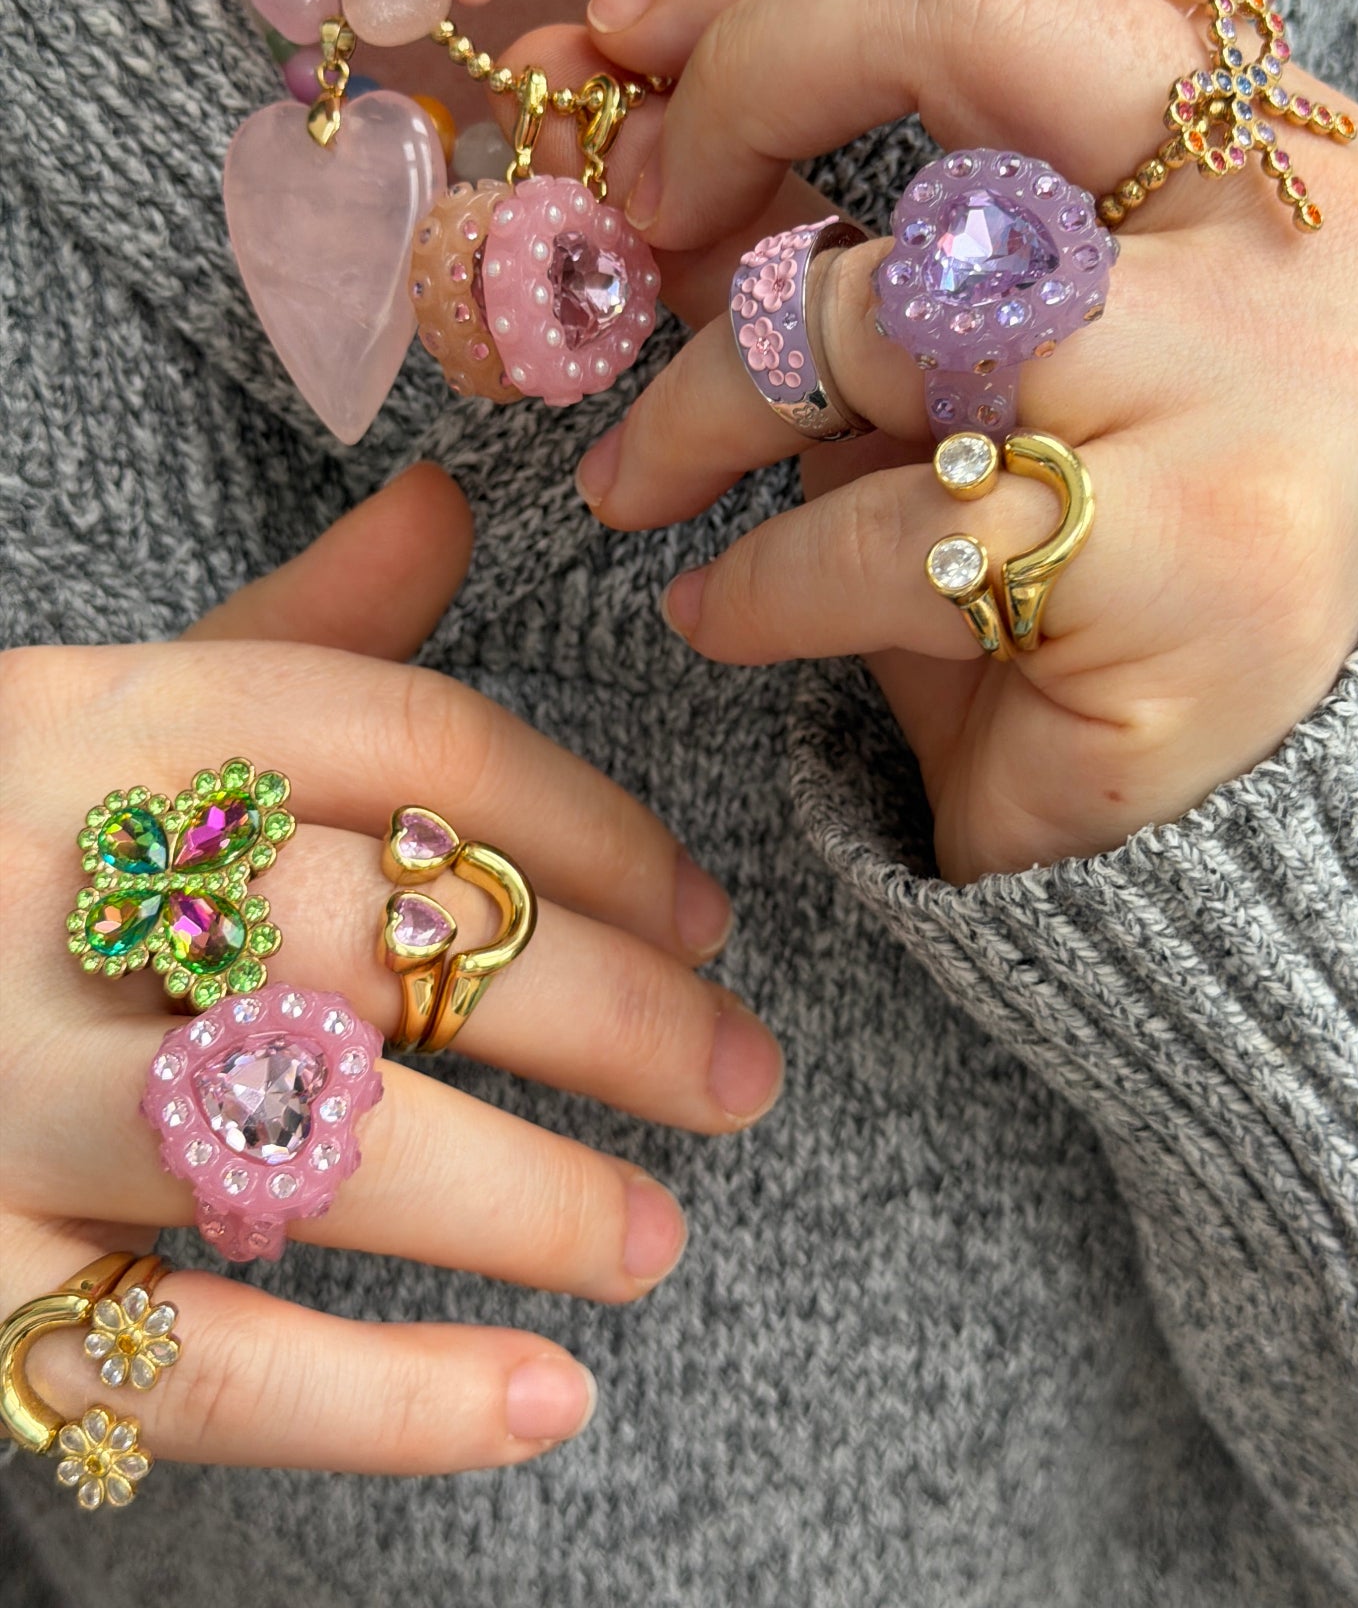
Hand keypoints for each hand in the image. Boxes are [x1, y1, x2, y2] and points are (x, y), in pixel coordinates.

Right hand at [1, 466, 781, 1474]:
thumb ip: (287, 628)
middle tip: (740, 1075)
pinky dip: (377, 1404)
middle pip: (369, 926)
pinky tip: (538, 1402)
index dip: (588, 828)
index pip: (404, 740)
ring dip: (518, 1201)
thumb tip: (446, 501)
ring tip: (658, 1237)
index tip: (703, 915)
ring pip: (293, 1141)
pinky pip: (185, 1367)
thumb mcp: (105, 710)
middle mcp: (36, 886)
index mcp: (96, 722)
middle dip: (595, 1007)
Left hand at [574, 0, 1357, 881]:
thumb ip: (840, 233)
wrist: (1213, 823)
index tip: (626, 34)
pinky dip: (755, 580)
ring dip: (700, 400)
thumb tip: (620, 125)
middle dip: (746, 79)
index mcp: (1256, 140)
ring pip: (888, 301)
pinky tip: (716, 612)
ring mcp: (1255, 385)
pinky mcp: (1190, 559)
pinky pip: (886, 528)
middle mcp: (1286, 223)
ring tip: (628, 482)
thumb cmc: (1077, 559)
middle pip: (972, 10)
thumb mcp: (967, 368)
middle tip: (625, 206)